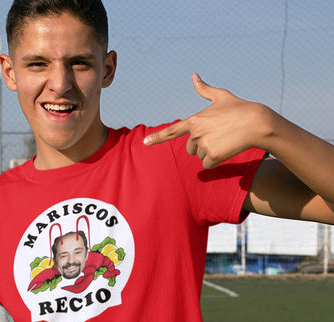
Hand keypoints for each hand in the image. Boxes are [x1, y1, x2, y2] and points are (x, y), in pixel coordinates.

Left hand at [143, 73, 270, 167]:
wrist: (257, 122)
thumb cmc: (240, 109)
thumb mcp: (221, 96)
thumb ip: (204, 89)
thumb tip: (194, 75)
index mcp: (195, 120)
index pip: (172, 130)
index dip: (157, 137)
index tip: (145, 142)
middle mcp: (196, 133)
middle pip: (190, 149)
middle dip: (202, 146)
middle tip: (219, 136)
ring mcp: (204, 145)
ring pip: (200, 157)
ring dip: (210, 153)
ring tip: (225, 141)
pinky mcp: (213, 156)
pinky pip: (208, 165)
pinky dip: (216, 162)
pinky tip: (227, 150)